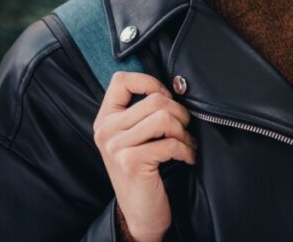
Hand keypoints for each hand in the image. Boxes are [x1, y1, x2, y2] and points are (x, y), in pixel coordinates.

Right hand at [93, 71, 196, 241]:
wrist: (140, 212)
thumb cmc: (144, 170)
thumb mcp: (135, 137)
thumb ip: (142, 112)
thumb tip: (174, 85)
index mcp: (105, 119)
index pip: (120, 80)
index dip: (150, 82)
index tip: (166, 98)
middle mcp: (106, 130)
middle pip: (154, 99)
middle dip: (179, 112)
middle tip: (184, 129)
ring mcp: (116, 146)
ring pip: (164, 117)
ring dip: (184, 131)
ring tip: (186, 143)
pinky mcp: (131, 162)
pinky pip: (170, 143)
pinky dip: (186, 150)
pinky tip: (187, 158)